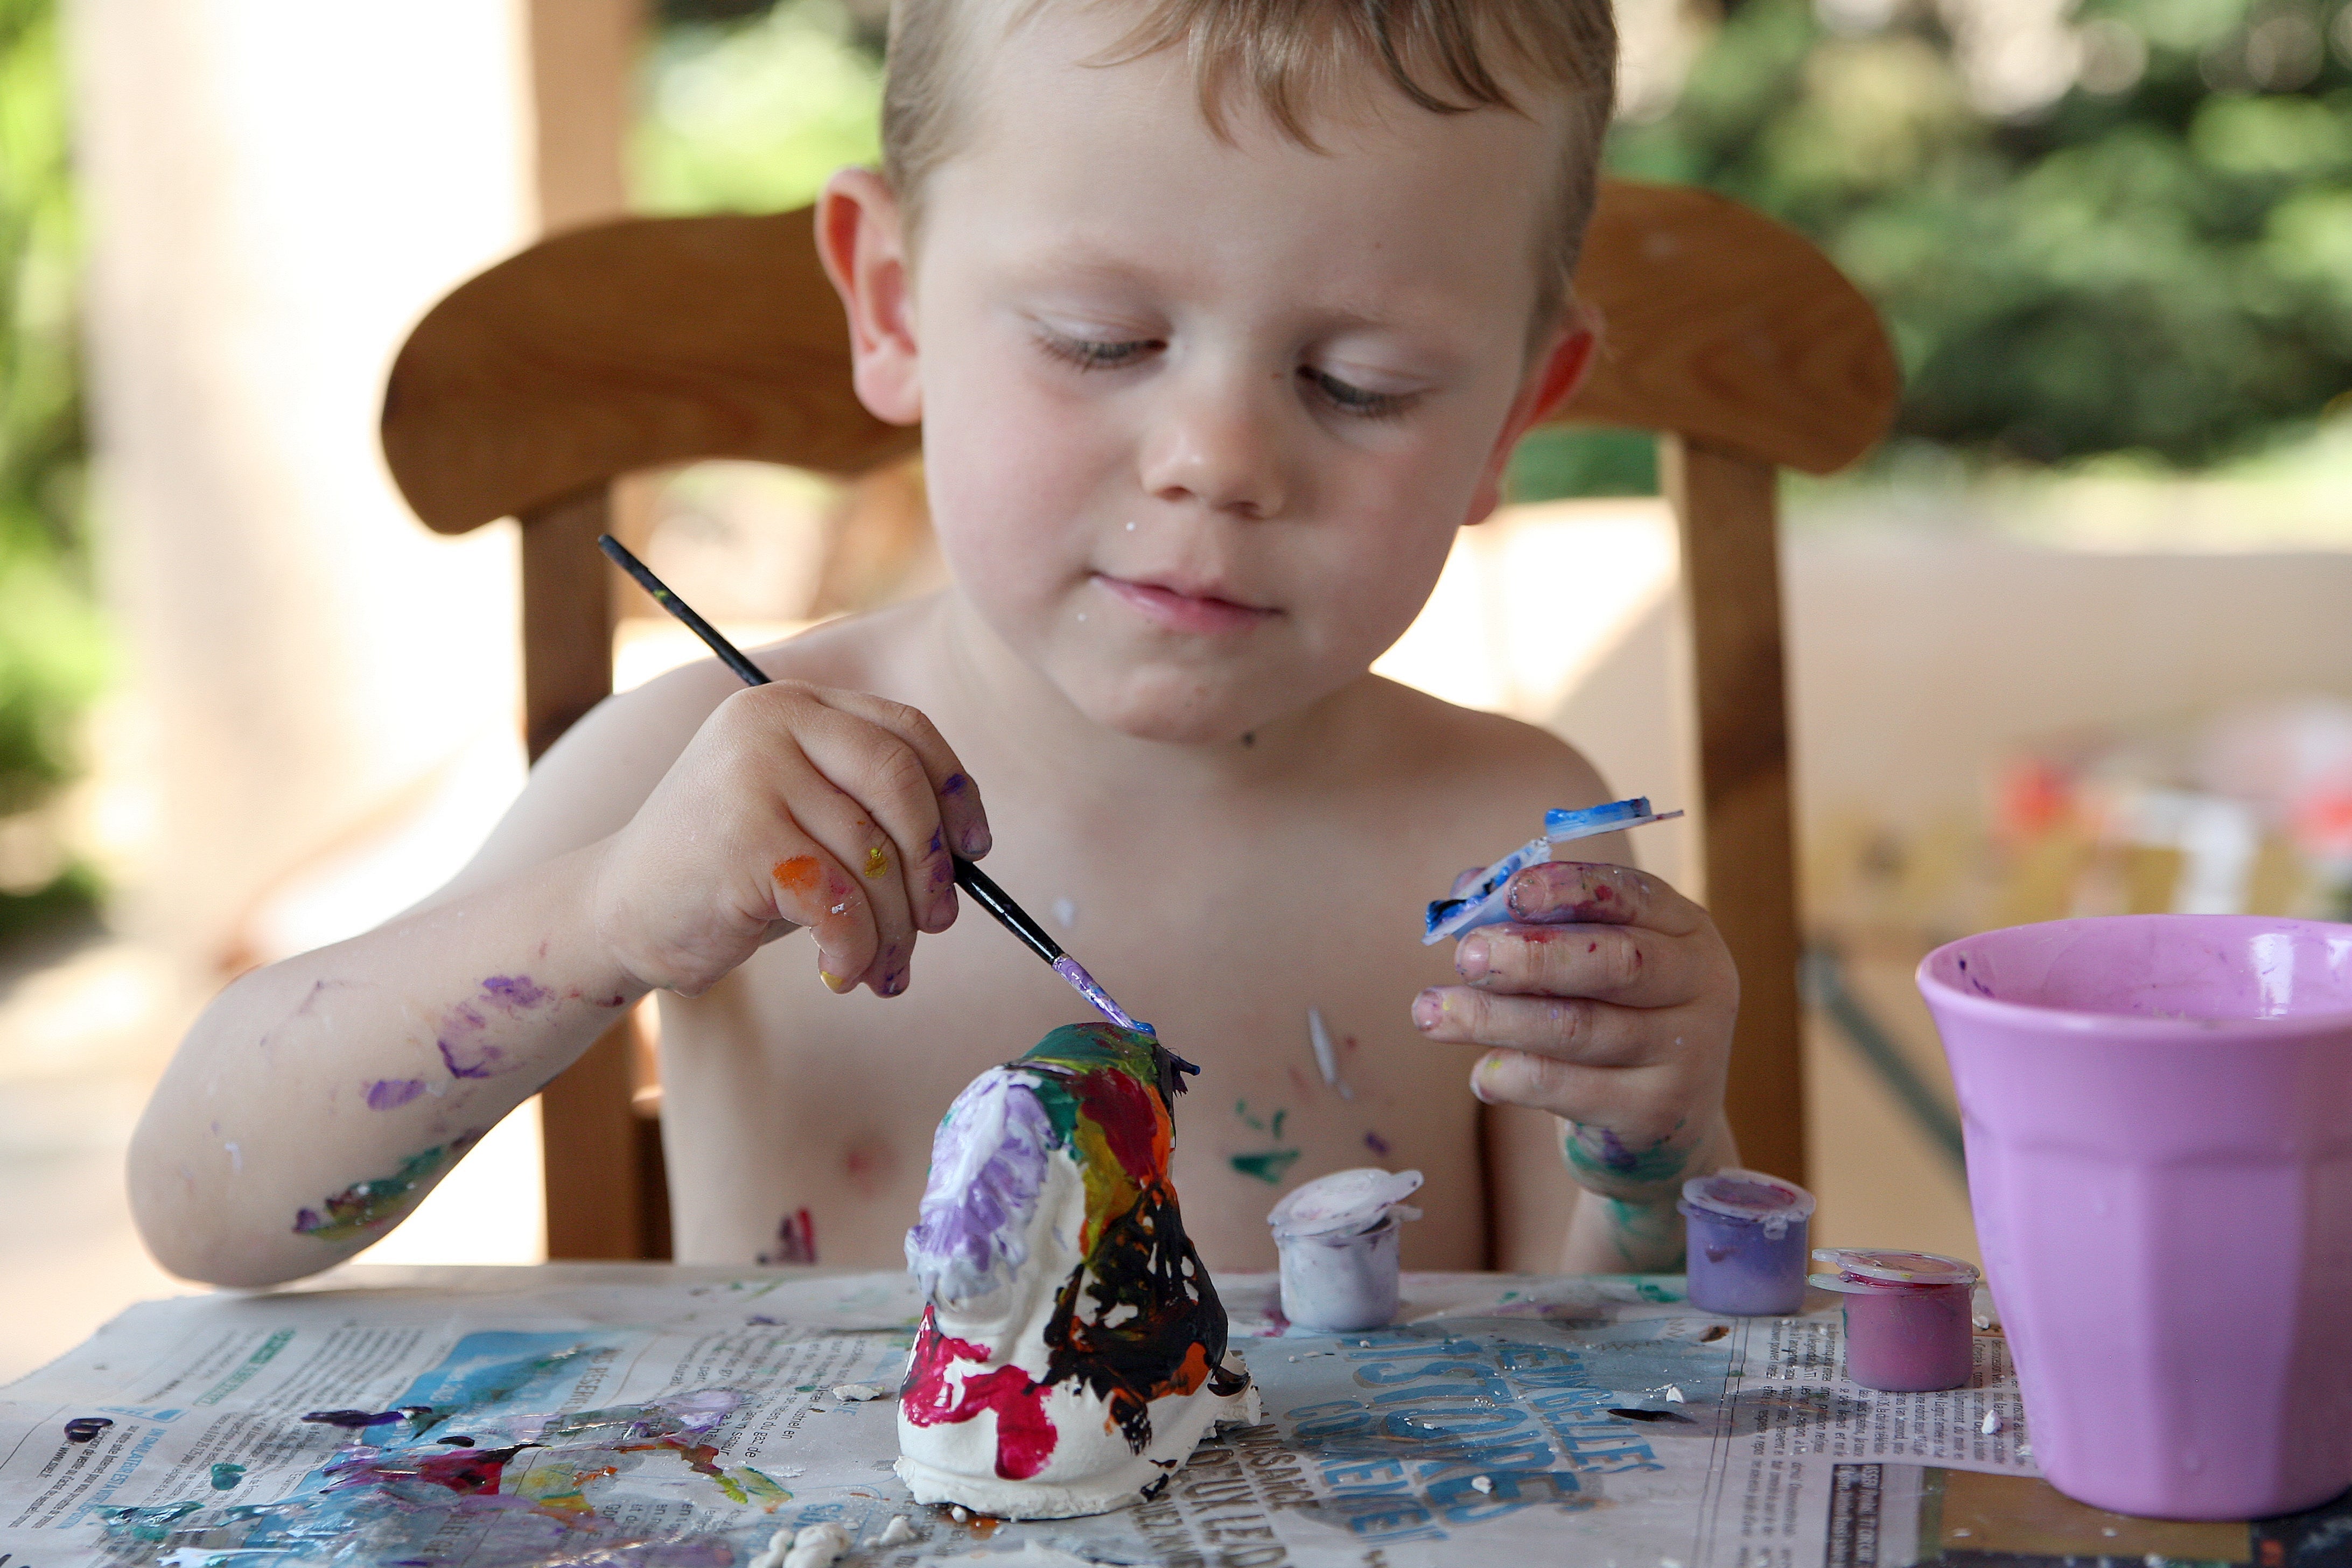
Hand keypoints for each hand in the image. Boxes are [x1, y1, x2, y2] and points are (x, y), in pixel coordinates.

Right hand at [592, 682, 990, 998]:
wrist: (620, 912)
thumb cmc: (730, 873)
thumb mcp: (803, 817)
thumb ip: (872, 811)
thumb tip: (968, 851)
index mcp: (793, 705)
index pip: (907, 731)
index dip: (955, 793)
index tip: (975, 851)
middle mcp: (772, 724)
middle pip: (900, 784)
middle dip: (932, 864)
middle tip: (939, 921)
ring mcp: (753, 775)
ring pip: (872, 855)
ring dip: (895, 927)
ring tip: (884, 966)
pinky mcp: (744, 840)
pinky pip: (840, 901)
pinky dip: (855, 949)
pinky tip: (841, 972)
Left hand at [1411, 860, 1737, 1201]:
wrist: (1659, 1125)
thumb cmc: (1609, 1017)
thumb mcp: (1585, 963)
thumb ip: (1531, 919)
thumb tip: (1466, 885)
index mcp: (1684, 931)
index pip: (1634, 895)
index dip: (1571, 888)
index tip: (1513, 891)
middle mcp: (1700, 986)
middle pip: (1616, 962)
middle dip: (1532, 957)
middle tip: (1464, 957)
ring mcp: (1687, 1053)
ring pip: (1580, 1028)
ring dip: (1496, 1019)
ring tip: (1430, 1013)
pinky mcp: (1655, 1112)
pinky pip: (1570, 1089)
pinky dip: (1512, 1076)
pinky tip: (1480, 1076)